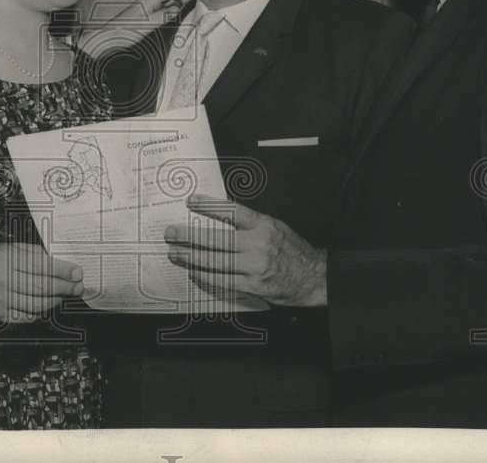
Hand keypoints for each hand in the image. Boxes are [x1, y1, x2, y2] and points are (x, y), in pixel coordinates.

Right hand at [0, 242, 83, 322]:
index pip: (41, 266)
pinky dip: (41, 311)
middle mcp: (2, 280)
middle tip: (77, 286)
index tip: (77, 272)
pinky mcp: (0, 315)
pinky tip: (48, 304)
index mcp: (5, 258)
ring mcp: (1, 300)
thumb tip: (59, 262)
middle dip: (65, 288)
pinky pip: (28, 316)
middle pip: (42, 287)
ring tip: (65, 295)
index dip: (63, 270)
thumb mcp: (7, 247)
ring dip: (56, 301)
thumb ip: (32, 253)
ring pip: (37, 305)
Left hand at [79, 0, 188, 56]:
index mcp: (147, 1)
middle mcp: (145, 5)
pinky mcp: (141, 23)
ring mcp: (143, 13)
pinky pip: (158, 17)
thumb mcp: (147, 24)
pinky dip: (167, 20)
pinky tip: (169, 28)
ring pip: (164, 7)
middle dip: (181, 3)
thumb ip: (164, 15)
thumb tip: (179, 10)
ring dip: (175, 12)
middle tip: (189, 14)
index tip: (190, 5)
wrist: (102, 44)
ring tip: (182, 21)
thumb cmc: (119, 34)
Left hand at [164, 194, 326, 306]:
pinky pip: (222, 281)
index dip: (209, 206)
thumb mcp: (276, 227)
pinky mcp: (252, 286)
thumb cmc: (294, 251)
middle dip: (190, 236)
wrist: (314, 278)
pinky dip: (205, 276)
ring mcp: (253, 267)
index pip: (231, 211)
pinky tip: (194, 271)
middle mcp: (257, 245)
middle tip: (172, 233)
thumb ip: (251, 222)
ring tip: (176, 253)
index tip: (191, 201)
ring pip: (215, 262)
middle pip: (216, 239)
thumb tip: (222, 214)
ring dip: (191, 257)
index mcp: (263, 226)